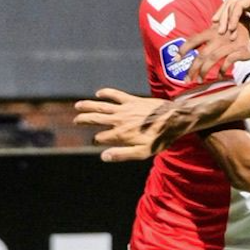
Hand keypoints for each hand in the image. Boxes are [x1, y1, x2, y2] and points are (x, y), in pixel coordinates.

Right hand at [74, 88, 190, 161]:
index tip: (95, 141)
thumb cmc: (159, 139)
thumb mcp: (142, 152)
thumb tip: (103, 157)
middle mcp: (119, 120)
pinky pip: (115, 95)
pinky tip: (98, 93)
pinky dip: (106, 93)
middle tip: (75, 120)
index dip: (96, 140)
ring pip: (101, 106)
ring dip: (88, 105)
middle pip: (95, 119)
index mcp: (120, 134)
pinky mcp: (132, 100)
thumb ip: (122, 154)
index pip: (100, 138)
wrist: (173, 120)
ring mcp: (124, 109)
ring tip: (78, 106)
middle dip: (83, 120)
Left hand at [178, 23, 249, 83]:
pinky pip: (227, 62)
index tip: (176, 58)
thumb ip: (211, 39)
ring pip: (212, 59)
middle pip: (201, 54)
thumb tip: (198, 50)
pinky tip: (219, 76)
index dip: (184, 49)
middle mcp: (219, 37)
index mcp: (213, 31)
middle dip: (192, 68)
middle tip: (187, 80)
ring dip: (204, 71)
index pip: (194, 40)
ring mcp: (229, 44)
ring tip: (200, 81)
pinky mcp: (240, 50)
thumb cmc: (238, 31)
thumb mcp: (223, 30)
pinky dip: (222, 70)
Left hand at [212, 0, 249, 52]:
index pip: (231, 4)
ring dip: (226, 19)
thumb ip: (236, 23)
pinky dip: (233, 17)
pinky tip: (232, 28)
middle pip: (230, 1)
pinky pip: (238, 5)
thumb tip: (219, 22)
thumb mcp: (246, 30)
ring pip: (232, 3)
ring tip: (226, 32)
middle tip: (219, 30)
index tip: (214, 24)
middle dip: (222, 16)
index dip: (221, 13)